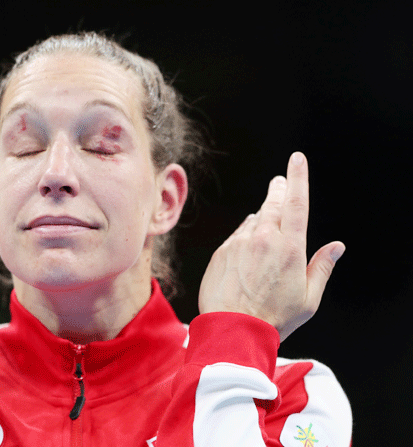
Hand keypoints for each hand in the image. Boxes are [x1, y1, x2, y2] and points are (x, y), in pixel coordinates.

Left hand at [198, 152, 344, 341]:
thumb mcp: (308, 299)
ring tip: (267, 225)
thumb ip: (322, 268)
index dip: (298, 177)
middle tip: (280, 182)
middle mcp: (263, 238)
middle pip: (272, 204)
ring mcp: (239, 243)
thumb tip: (337, 247)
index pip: (296, 202)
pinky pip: (237, 236)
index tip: (296, 159)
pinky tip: (249, 248)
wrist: (233, 330)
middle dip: (278, 190)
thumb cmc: (275, 318)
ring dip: (261, 217)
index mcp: (290, 247)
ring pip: (253, 220)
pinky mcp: (222, 252)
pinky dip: (245, 235)